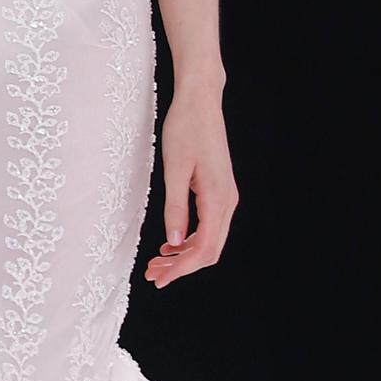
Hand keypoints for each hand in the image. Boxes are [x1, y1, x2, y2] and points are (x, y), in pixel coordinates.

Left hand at [145, 81, 237, 288]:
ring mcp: (225, 197)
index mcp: (217, 198)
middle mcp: (227, 201)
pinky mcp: (219, 191)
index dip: (181, 269)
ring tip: (157, 262)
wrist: (200, 101)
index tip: (159, 279)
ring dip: (184, 256)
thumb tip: (174, 242)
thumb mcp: (174, 169)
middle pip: (210, 250)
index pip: (203, 248)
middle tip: (153, 275)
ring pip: (210, 240)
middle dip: (182, 267)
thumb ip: (175, 208)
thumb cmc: (185, 128)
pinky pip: (209, 226)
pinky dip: (190, 240)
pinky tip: (171, 243)